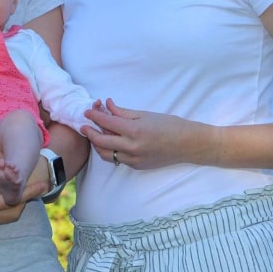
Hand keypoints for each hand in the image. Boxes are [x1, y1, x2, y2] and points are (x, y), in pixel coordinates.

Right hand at [0, 143, 48, 233]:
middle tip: (42, 186)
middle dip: (28, 198)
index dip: (28, 192)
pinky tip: (10, 198)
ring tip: (29, 191)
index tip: (43, 183)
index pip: (12, 201)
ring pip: (8, 217)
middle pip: (15, 211)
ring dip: (18, 204)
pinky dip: (8, 209)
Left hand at [82, 98, 214, 169]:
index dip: (94, 115)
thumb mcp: (145, 114)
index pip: (107, 122)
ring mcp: (133, 159)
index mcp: (134, 131)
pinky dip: (110, 150)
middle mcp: (131, 147)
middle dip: (89, 132)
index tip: (88, 110)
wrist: (188, 144)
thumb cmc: (170, 125)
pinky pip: (117, 159)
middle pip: (100, 141)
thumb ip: (123, 112)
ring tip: (95, 133)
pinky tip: (110, 142)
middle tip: (84, 124)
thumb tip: (107, 105)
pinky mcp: (136, 166)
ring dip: (97, 143)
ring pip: (105, 154)